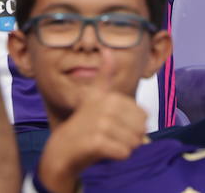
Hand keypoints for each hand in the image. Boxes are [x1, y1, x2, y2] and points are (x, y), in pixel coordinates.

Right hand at [36, 56, 147, 192]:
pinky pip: (124, 152)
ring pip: (134, 142)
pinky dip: (119, 156)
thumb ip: (104, 74)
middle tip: (115, 139)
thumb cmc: (83, 123)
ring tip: (110, 145)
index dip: (136, 125)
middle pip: (140, 128)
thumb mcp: (94, 95)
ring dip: (126, 148)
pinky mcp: (96, 142)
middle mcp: (104, 107)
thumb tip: (107, 49)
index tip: (119, 126)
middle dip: (133, 138)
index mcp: (108, 96)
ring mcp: (99, 123)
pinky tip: (106, 153)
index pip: (143, 115)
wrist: (61, 149)